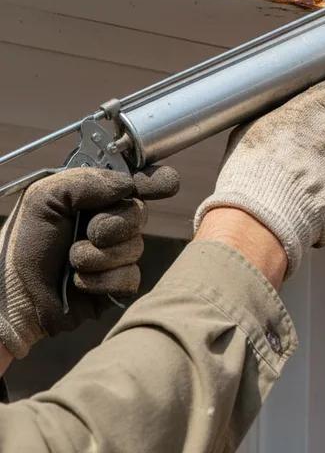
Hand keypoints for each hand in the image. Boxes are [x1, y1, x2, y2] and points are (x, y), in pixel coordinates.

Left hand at [0, 166, 178, 357]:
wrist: (12, 295)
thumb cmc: (24, 242)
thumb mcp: (44, 197)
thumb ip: (85, 181)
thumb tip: (127, 185)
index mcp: (99, 196)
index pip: (140, 181)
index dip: (155, 181)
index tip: (158, 186)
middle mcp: (113, 221)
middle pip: (140, 215)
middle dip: (112, 224)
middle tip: (87, 232)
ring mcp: (118, 254)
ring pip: (135, 248)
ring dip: (98, 256)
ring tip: (71, 261)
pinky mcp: (118, 285)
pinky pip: (130, 277)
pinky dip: (100, 280)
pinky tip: (79, 282)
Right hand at [194, 73, 324, 276]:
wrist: (259, 219)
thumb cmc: (248, 171)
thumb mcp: (252, 127)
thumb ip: (281, 117)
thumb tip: (285, 117)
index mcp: (314, 109)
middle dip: (321, 146)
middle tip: (293, 164)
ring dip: (321, 178)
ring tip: (289, 194)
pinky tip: (303, 212)